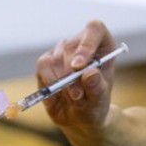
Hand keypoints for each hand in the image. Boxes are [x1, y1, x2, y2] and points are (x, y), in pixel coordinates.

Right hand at [35, 20, 116, 135]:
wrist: (79, 117)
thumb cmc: (95, 105)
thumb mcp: (100, 101)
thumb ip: (97, 88)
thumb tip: (89, 73)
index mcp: (102, 45)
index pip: (95, 29)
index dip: (86, 44)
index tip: (79, 66)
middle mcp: (81, 42)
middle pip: (71, 46)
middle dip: (71, 74)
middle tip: (77, 96)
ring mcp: (62, 51)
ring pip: (55, 58)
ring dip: (61, 82)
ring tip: (72, 99)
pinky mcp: (46, 61)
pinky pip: (43, 67)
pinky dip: (49, 84)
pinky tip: (57, 96)